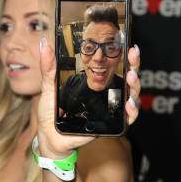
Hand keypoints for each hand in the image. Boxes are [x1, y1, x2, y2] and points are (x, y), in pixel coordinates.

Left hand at [36, 38, 140, 157]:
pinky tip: (128, 104)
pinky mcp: (110, 124)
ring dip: (135, 86)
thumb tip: (45, 45)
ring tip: (131, 78)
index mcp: (95, 82)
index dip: (125, 56)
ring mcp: (110, 109)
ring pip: (131, 96)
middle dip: (134, 66)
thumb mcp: (50, 87)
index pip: (114, 66)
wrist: (49, 136)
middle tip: (132, 57)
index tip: (128, 46)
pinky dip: (132, 111)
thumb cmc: (51, 112)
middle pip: (128, 78)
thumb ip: (49, 68)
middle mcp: (106, 94)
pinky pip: (127, 118)